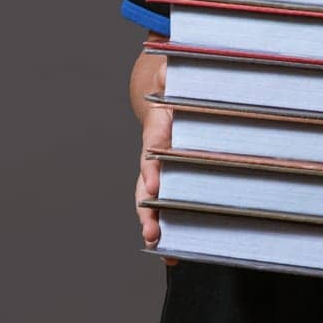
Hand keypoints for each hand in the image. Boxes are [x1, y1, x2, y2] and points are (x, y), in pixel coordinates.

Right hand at [135, 56, 177, 264]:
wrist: (166, 92)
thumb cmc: (175, 80)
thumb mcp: (176, 69)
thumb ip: (173, 71)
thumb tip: (171, 70)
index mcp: (159, 124)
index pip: (154, 145)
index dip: (153, 165)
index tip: (155, 183)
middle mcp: (156, 152)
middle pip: (146, 183)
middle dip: (147, 209)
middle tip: (152, 231)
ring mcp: (162, 169)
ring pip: (153, 201)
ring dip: (154, 225)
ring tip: (161, 248)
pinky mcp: (174, 180)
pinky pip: (169, 205)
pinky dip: (169, 229)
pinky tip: (173, 253)